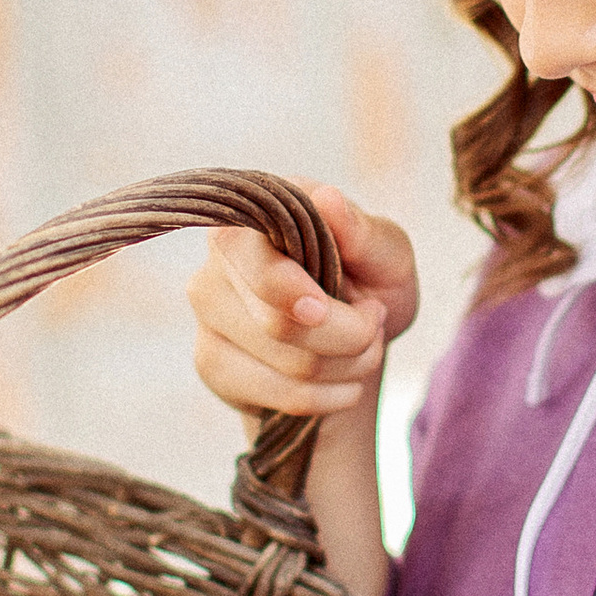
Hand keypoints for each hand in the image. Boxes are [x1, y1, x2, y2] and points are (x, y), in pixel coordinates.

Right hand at [188, 183, 418, 434]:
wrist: (352, 341)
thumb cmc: (368, 282)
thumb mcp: (387, 254)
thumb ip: (362, 232)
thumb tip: (327, 198)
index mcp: (256, 217)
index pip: (247, 255)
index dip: (287, 289)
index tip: (327, 308)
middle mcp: (217, 261)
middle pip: (276, 323)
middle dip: (348, 335)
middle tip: (373, 322)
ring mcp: (208, 315)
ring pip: (286, 364)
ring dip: (347, 367)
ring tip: (364, 349)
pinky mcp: (212, 364)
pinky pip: (280, 396)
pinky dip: (330, 397)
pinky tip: (345, 384)